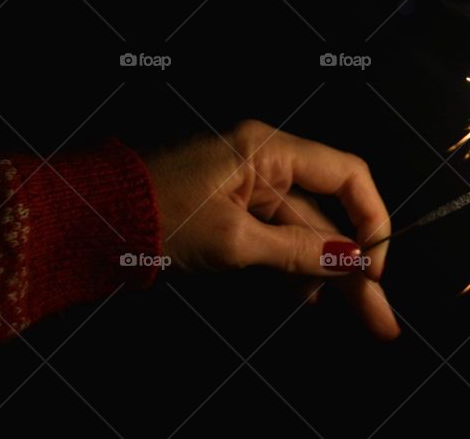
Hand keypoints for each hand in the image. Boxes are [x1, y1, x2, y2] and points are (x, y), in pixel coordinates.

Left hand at [141, 119, 399, 339]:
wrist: (89, 220)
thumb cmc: (156, 216)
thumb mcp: (233, 240)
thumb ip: (297, 251)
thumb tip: (351, 261)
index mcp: (268, 151)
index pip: (346, 174)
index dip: (371, 219)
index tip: (374, 267)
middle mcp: (266, 164)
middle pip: (328, 214)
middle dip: (355, 265)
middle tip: (381, 317)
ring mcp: (249, 189)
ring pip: (303, 232)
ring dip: (327, 273)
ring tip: (360, 317)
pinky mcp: (232, 212)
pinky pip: (275, 238)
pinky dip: (292, 268)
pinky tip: (309, 300)